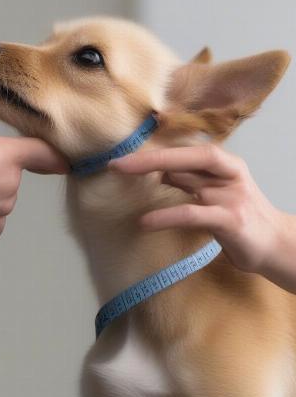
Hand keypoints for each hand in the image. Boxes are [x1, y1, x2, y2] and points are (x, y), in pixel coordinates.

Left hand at [108, 144, 295, 291]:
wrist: (278, 247)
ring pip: (189, 180)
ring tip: (122, 180)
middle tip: (117, 163)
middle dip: (151, 157)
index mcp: (225, 165)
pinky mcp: (231, 221)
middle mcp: (229, 175)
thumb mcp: (215, 193)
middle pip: (188, 157)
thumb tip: (158, 170)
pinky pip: (191, 214)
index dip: (157, 151)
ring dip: (152, 178)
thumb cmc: (241, 218)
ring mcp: (232, 196)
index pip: (188, 150)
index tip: (126, 156)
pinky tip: (144, 222)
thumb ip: (190, 181)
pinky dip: (165, 216)